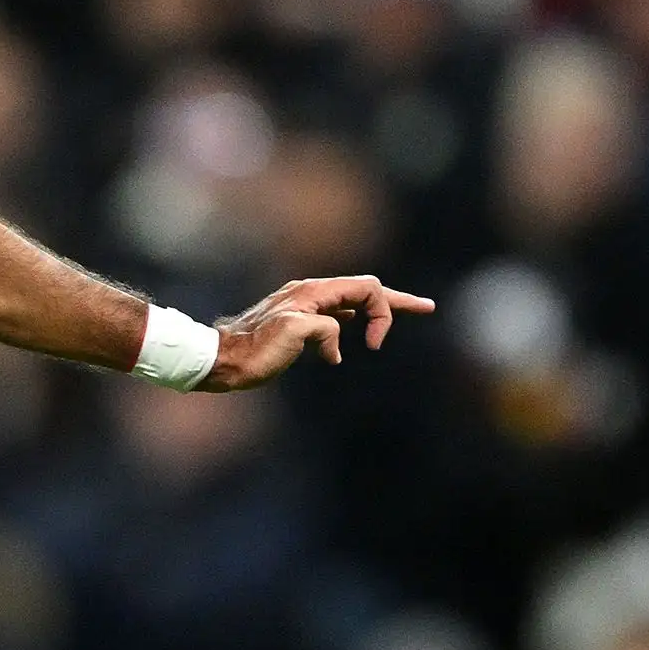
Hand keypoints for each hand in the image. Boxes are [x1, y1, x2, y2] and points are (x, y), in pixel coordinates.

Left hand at [200, 275, 434, 392]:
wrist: (221, 360)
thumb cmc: (253, 350)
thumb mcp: (291, 333)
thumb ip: (324, 329)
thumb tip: (335, 345)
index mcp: (312, 292)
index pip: (366, 288)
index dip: (382, 314)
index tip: (373, 345)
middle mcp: (309, 294)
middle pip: (363, 291)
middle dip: (396, 301)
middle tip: (427, 307)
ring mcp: (302, 307)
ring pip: (348, 303)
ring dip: (376, 309)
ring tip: (401, 310)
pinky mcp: (294, 323)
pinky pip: (332, 316)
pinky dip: (350, 322)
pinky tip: (350, 332)